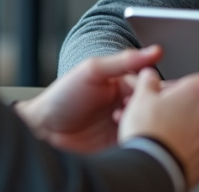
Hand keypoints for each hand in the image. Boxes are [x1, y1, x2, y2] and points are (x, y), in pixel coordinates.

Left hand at [16, 46, 161, 152]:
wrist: (42, 128)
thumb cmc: (63, 96)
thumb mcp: (92, 71)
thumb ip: (124, 61)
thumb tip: (156, 51)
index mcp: (124, 84)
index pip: (151, 86)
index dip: (151, 90)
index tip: (143, 93)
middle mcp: (126, 105)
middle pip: (153, 107)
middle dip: (148, 110)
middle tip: (129, 110)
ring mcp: (124, 126)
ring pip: (147, 127)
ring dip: (140, 126)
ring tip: (120, 123)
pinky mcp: (120, 146)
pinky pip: (137, 145)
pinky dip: (137, 142)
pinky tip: (125, 138)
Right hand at [119, 68, 198, 188]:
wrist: (153, 169)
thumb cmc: (150, 133)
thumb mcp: (141, 97)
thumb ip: (149, 80)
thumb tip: (149, 76)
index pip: (194, 80)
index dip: (177, 88)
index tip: (164, 95)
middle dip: (181, 108)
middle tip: (161, 115)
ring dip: (185, 128)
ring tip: (163, 134)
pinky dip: (188, 147)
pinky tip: (170, 148)